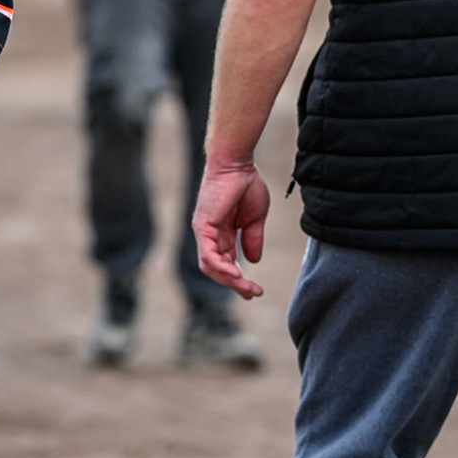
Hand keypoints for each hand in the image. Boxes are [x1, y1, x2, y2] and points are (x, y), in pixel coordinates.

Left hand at [193, 159, 271, 298]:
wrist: (237, 164)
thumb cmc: (246, 185)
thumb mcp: (254, 219)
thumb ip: (252, 239)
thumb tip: (253, 261)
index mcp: (222, 233)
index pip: (226, 262)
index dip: (237, 278)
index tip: (253, 290)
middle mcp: (210, 235)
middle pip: (217, 268)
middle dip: (234, 284)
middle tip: (252, 293)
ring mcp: (204, 232)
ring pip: (211, 266)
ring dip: (229, 280)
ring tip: (247, 288)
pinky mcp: (203, 227)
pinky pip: (209, 254)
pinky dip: (221, 268)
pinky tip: (236, 275)